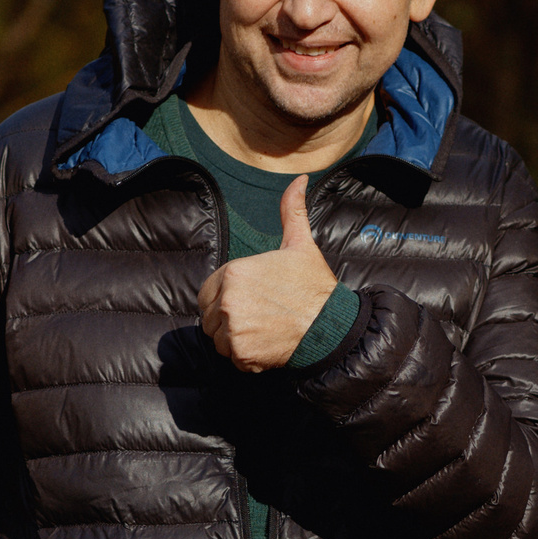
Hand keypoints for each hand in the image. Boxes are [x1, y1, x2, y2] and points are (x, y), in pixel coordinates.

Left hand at [196, 175, 340, 371]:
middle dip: (228, 319)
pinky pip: (230, 358)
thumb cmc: (314, 287)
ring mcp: (233, 330)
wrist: (330, 327)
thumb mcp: (300, 244)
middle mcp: (228, 302)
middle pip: (210, 316)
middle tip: (259, 317)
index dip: (226, 297)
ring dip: (235, 338)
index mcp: (234, 273)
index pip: (208, 291)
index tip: (251, 300)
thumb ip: (291, 211)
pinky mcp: (241, 355)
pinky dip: (245, 357)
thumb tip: (299, 180)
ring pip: (217, 339)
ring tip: (263, 330)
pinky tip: (266, 345)